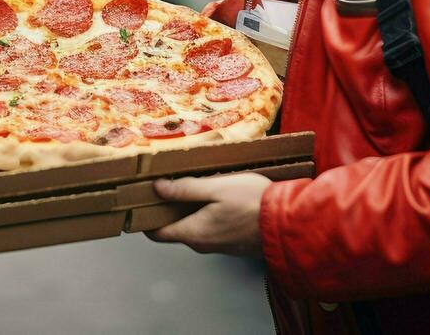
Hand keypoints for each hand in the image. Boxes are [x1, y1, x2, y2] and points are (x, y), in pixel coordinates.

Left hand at [144, 172, 272, 256]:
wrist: (289, 224)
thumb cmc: (253, 204)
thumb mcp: (217, 188)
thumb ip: (185, 188)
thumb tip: (157, 188)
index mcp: (193, 232)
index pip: (156, 233)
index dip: (144, 218)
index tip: (140, 200)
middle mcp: (202, 244)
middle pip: (174, 228)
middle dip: (168, 208)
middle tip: (166, 183)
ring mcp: (219, 246)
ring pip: (194, 226)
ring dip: (189, 209)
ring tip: (192, 183)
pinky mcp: (233, 243)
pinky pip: (211, 228)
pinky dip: (206, 213)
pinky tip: (215, 194)